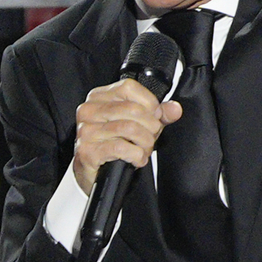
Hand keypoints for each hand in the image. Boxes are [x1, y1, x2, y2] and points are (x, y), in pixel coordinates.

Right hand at [72, 77, 181, 193]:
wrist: (95, 174)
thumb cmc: (113, 145)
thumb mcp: (137, 124)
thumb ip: (157, 115)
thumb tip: (174, 109)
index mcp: (99, 97)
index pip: (129, 87)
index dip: (149, 102)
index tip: (156, 116)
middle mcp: (89, 110)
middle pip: (132, 109)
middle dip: (150, 127)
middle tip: (151, 138)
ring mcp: (86, 130)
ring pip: (129, 129)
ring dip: (145, 143)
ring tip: (144, 150)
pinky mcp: (87, 150)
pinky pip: (121, 148)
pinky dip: (136, 155)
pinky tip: (137, 159)